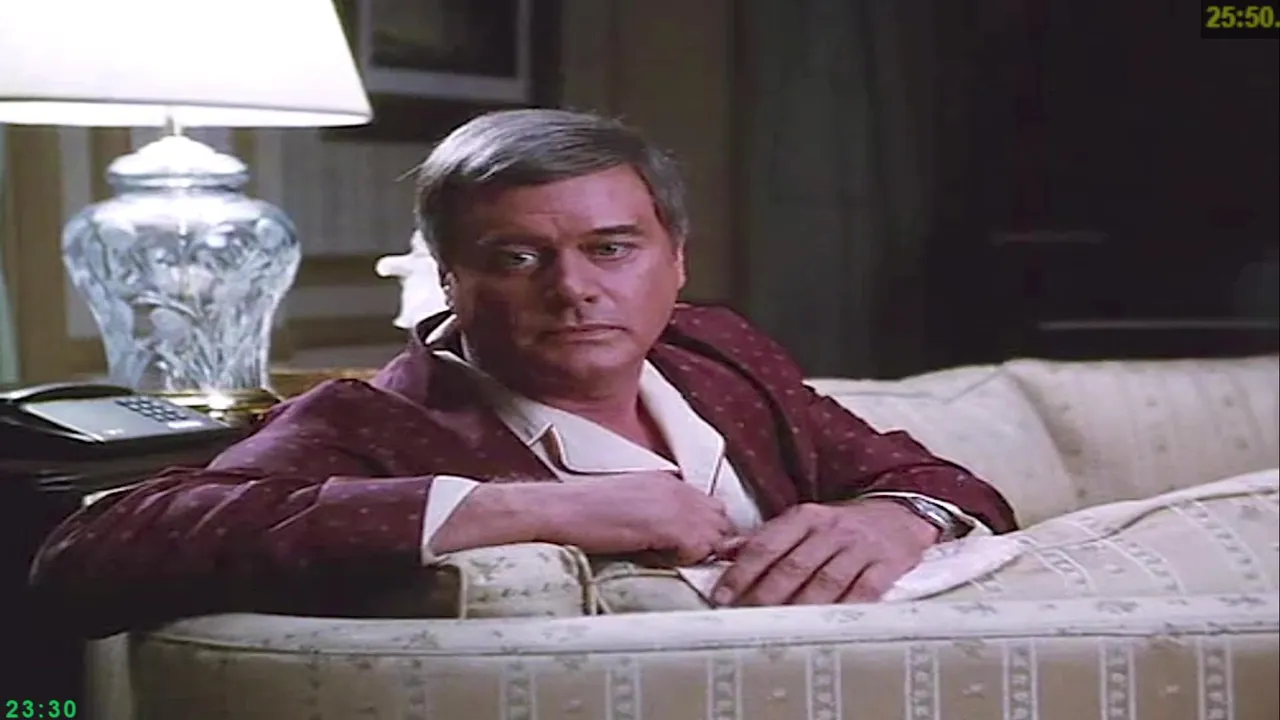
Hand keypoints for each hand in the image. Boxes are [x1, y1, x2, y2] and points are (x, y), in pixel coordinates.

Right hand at [528, 472, 738, 564]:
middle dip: (707, 541)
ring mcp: (674, 504)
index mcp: (666, 481)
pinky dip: (685, 559)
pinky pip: (698, 547)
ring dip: (698, 551)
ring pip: (714, 534)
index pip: (708, 505)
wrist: (558, 509)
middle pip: (718, 518)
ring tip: (668, 558)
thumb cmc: (582, 512)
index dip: (703, 530)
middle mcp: (676, 487)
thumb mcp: (629, 504)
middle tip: (682, 557)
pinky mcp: (667, 524)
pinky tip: (658, 558)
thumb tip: (671, 538)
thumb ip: (656, 513)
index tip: (688, 548)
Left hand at [709, 499, 936, 606]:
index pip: (766, 544)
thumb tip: (723, 552)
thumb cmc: (841, 527)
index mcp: (804, 517)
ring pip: (825, 581)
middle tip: (745, 618)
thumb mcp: (804, 522)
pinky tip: (826, 625)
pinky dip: (844, 608)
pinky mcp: (887, 565)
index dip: (741, 572)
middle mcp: (830, 530)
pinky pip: (864, 590)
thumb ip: (767, 539)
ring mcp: (859, 547)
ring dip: (800, 607)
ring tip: (780, 628)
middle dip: (765, 595)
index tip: (722, 596)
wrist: (898, 515)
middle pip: (793, 566)